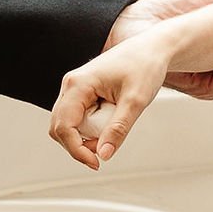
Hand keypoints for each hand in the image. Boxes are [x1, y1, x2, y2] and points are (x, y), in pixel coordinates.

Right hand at [51, 33, 175, 170]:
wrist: (152, 49)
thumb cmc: (145, 67)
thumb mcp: (136, 101)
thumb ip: (118, 128)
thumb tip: (104, 154)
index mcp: (77, 84)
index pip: (63, 126)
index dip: (76, 150)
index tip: (96, 163)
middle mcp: (71, 85)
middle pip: (60, 128)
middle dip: (79, 144)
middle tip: (105, 149)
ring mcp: (75, 89)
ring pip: (68, 125)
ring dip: (86, 136)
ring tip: (111, 130)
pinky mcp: (83, 93)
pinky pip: (79, 118)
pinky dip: (92, 128)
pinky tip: (110, 123)